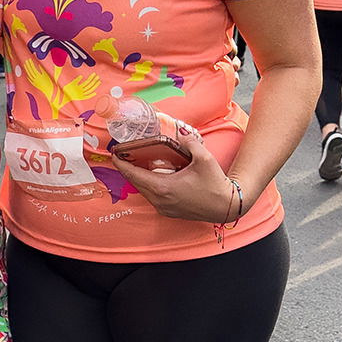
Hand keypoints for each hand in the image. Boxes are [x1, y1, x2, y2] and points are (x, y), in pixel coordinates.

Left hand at [112, 133, 242, 222]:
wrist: (227, 206)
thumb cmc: (215, 184)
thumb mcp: (204, 158)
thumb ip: (190, 142)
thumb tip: (180, 131)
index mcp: (163, 188)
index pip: (134, 175)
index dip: (121, 164)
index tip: (114, 153)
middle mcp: (160, 200)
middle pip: (136, 183)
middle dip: (127, 168)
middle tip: (122, 154)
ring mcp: (164, 208)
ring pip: (143, 190)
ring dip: (137, 177)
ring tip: (134, 161)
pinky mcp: (169, 211)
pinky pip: (152, 196)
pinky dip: (147, 184)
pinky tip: (151, 174)